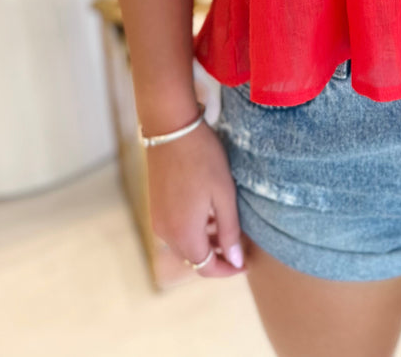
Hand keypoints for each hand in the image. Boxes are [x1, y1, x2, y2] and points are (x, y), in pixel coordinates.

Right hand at [146, 119, 248, 277]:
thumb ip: (229, 230)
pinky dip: (193, 230)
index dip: (227, 270)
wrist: (172, 130)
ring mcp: (158, 220)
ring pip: (184, 245)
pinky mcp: (156, 207)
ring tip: (227, 227)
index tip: (245, 263)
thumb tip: (236, 260)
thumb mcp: (224, 194)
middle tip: (240, 246)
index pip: (206, 268)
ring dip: (205, 243)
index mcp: (184, 233)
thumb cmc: (203, 159)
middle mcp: (166, 233)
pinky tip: (208, 213)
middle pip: (194, 259)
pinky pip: (176, 230)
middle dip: (217, 258)